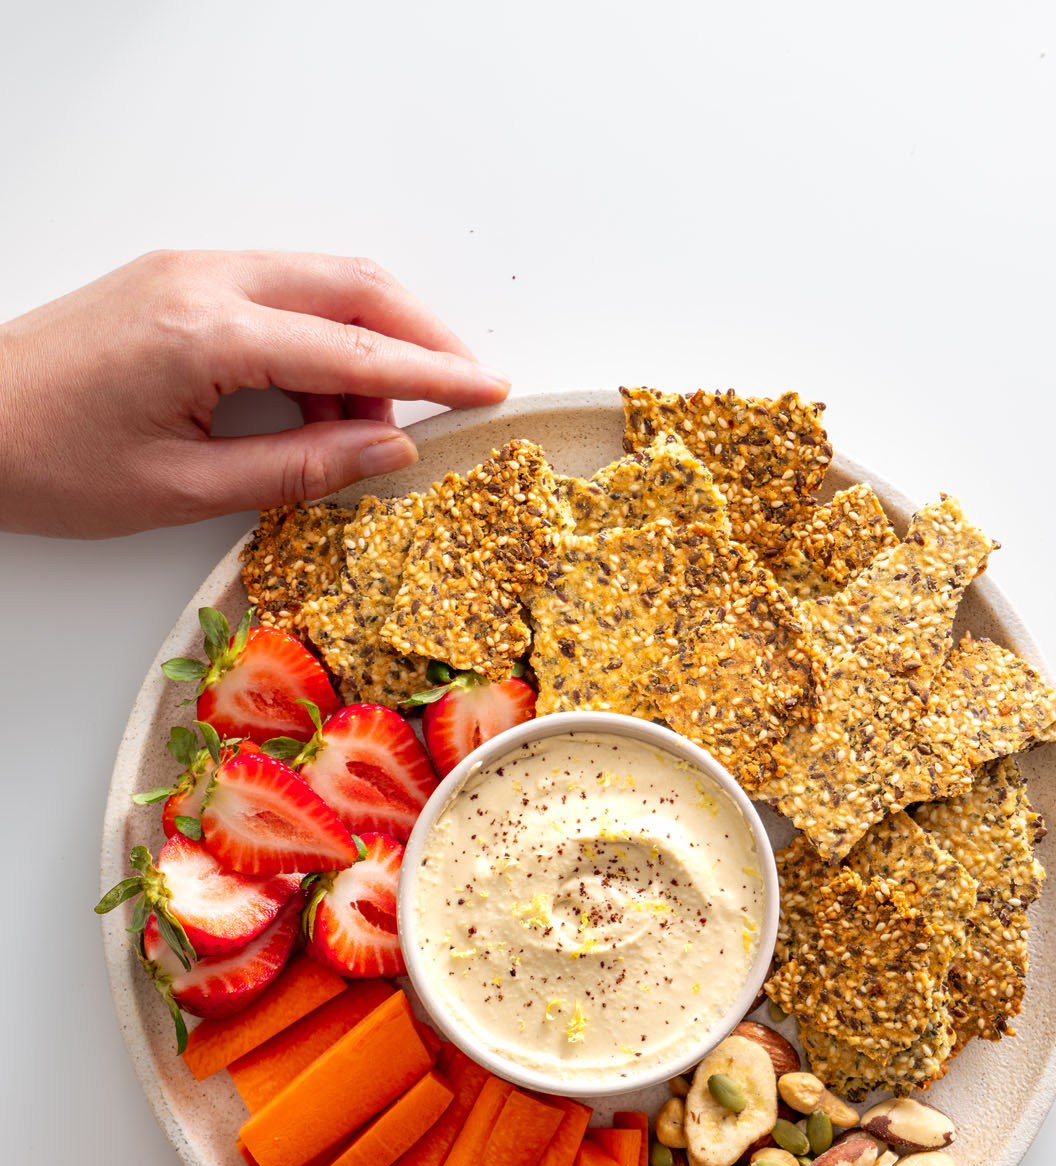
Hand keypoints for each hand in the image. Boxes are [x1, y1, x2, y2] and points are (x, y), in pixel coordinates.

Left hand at [0, 249, 509, 536]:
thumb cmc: (50, 464)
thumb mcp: (182, 490)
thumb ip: (297, 470)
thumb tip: (387, 454)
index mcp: (207, 333)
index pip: (352, 350)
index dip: (430, 375)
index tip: (490, 391)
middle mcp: (204, 279)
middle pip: (353, 285)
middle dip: (421, 334)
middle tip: (467, 389)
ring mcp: (190, 268)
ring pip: (322, 281)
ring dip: (368, 345)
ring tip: (368, 434)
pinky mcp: (178, 277)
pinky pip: (281, 291)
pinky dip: (322, 340)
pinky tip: (321, 405)